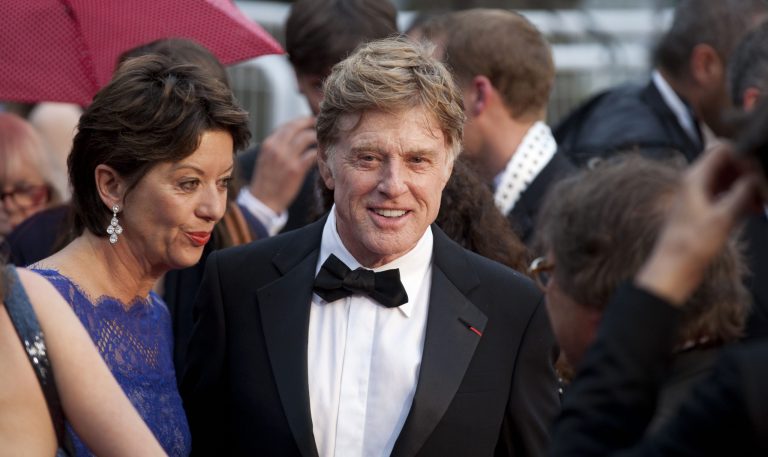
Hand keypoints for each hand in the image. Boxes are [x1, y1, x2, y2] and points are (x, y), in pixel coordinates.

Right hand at [249, 116, 317, 212]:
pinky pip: (313, 154)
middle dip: (311, 122)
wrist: (263, 201)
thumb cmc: (267, 181)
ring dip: (317, 137)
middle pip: (297, 126)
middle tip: (321, 124)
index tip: (310, 121)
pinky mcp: (296, 169)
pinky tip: (323, 155)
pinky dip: (319, 153)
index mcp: (268, 144)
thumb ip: (277, 147)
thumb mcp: (266, 159)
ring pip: (307, 137)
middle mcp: (276, 147)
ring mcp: (286, 158)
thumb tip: (294, 137)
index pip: (287, 125)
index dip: (300, 121)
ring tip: (323, 140)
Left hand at [637, 145, 762, 304]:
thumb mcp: (723, 217)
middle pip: (727, 164)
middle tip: (764, 187)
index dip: (744, 155)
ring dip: (747, 187)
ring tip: (763, 201)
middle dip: (748, 172)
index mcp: (694, 178)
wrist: (674, 268)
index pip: (722, 149)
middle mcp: (695, 183)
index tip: (758, 170)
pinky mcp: (703, 210)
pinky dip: (740, 199)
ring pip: (728, 181)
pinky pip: (725, 196)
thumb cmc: (692, 244)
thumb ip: (742, 193)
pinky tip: (756, 209)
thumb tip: (757, 176)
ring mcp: (699, 196)